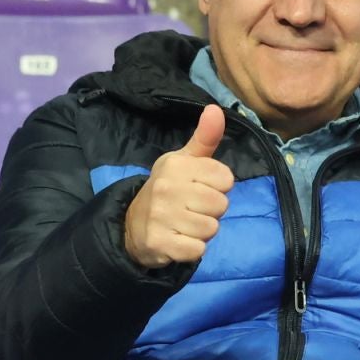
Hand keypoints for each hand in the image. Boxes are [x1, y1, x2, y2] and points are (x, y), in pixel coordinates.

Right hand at [123, 105, 234, 268]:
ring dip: (203, 232)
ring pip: (211, 229)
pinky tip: (178, 240)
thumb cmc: (169, 189)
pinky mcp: (159, 243)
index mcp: (176, 165)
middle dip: (212, 212)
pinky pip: (198, 250)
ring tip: (185, 225)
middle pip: (221, 205)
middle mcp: (166, 188)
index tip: (200, 188)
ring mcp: (161, 216)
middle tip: (192, 210)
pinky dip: (193, 250)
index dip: (219, 187)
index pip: (226, 179)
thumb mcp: (185, 161)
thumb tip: (216, 109)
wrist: (133, 225)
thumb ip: (205, 138)